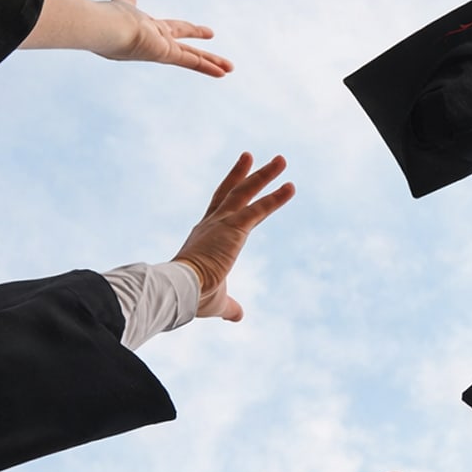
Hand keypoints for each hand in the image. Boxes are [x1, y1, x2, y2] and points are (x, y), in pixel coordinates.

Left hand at [94, 0, 234, 76]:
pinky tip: (223, 73)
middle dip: (202, 53)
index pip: (167, 30)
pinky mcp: (166, 54)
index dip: (177, 30)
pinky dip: (207, 66)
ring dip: (211, 62)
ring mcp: (162, 50)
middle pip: (185, 48)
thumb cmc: (110, 18)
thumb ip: (126, 0)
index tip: (186, 30)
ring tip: (229, 69)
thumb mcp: (123, 5)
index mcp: (147, 31)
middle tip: (216, 58)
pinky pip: (192, 61)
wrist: (106, 28)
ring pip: (193, 57)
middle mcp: (157, 43)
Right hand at [172, 154, 296, 320]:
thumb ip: (230, 306)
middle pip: (230, 192)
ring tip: (281, 160)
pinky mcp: (233, 229)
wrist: (180, 292)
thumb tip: (238, 316)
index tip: (236, 180)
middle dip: (243, 174)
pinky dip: (276, 198)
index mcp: (204, 237)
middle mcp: (211, 224)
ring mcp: (221, 224)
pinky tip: (291, 187)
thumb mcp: (217, 301)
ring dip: (265, 176)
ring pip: (245, 193)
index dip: (228, 193)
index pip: (218, 209)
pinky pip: (259, 209)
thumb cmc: (193, 298)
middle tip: (252, 156)